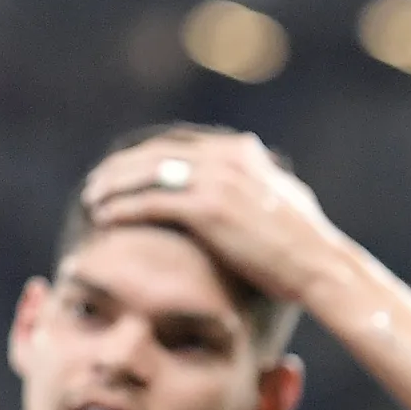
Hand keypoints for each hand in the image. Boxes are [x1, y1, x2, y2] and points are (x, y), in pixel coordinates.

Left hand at [79, 129, 350, 307]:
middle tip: (95, 184)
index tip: (119, 170)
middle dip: (119, 169)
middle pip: (154, 155)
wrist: (319, 266)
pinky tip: (102, 218)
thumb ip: (262, 177)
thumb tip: (260, 168)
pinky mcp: (207, 208)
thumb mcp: (283, 195)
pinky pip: (150, 203)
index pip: (175, 144)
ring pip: (145, 175)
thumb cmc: (303, 241)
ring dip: (112, 186)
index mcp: (240, 151)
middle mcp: (226, 157)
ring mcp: (217, 180)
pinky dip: (121, 208)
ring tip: (91, 199)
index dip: (140, 157)